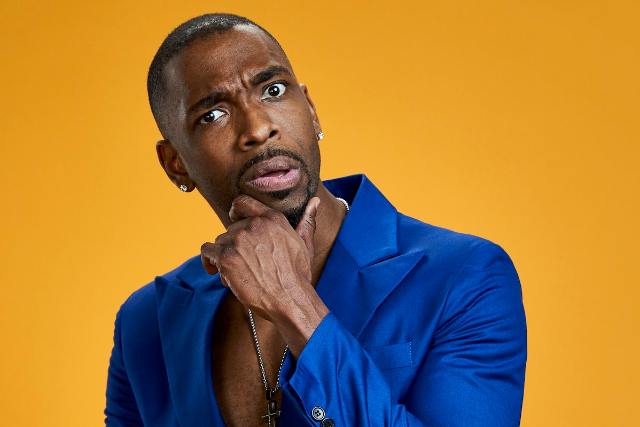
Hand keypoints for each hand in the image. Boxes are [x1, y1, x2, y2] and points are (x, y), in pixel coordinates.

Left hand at [201, 195, 321, 325]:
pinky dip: (209, 262)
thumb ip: (306, 221)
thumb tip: (315, 201)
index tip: (234, 223)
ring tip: (236, 273)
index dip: (234, 212)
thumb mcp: (304, 244)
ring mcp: (239, 240)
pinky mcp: (226, 257)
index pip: (242, 202)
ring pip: (219, 241)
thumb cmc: (298, 275)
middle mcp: (254, 225)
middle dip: (233, 246)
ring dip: (223, 256)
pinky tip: (215, 272)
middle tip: (244, 264)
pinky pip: (207, 251)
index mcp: (271, 218)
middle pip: (230, 228)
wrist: (290, 299)